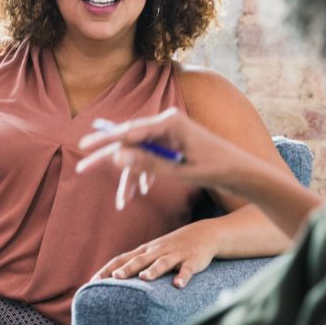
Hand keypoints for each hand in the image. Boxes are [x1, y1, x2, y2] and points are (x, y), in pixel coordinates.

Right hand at [77, 107, 249, 193]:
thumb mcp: (179, 171)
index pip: (129, 130)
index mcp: (170, 122)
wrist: (242, 172)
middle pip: (130, 139)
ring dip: (130, 176)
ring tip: (123, 202)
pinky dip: (144, 173)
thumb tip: (117, 156)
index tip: (84, 147)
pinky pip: (151, 155)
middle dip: (109, 158)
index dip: (104, 140)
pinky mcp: (174, 142)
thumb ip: (148, 163)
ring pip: (139, 152)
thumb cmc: (215, 169)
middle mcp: (168, 122)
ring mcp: (171, 132)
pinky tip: (140, 191)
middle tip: (83, 167)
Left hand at [91, 220, 219, 288]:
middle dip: (127, 269)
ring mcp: (175, 255)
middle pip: (139, 260)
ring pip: (162, 263)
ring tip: (144, 279)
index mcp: (146, 251)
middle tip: (114, 279)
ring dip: (153, 271)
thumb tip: (112, 277)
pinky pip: (187, 269)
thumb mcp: (152, 251)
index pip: (122, 258)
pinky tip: (178, 285)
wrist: (204, 234)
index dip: (108, 269)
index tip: (93, 280)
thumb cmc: (172, 247)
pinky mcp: (192, 260)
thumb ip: (135, 262)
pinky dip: (183, 277)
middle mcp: (158, 251)